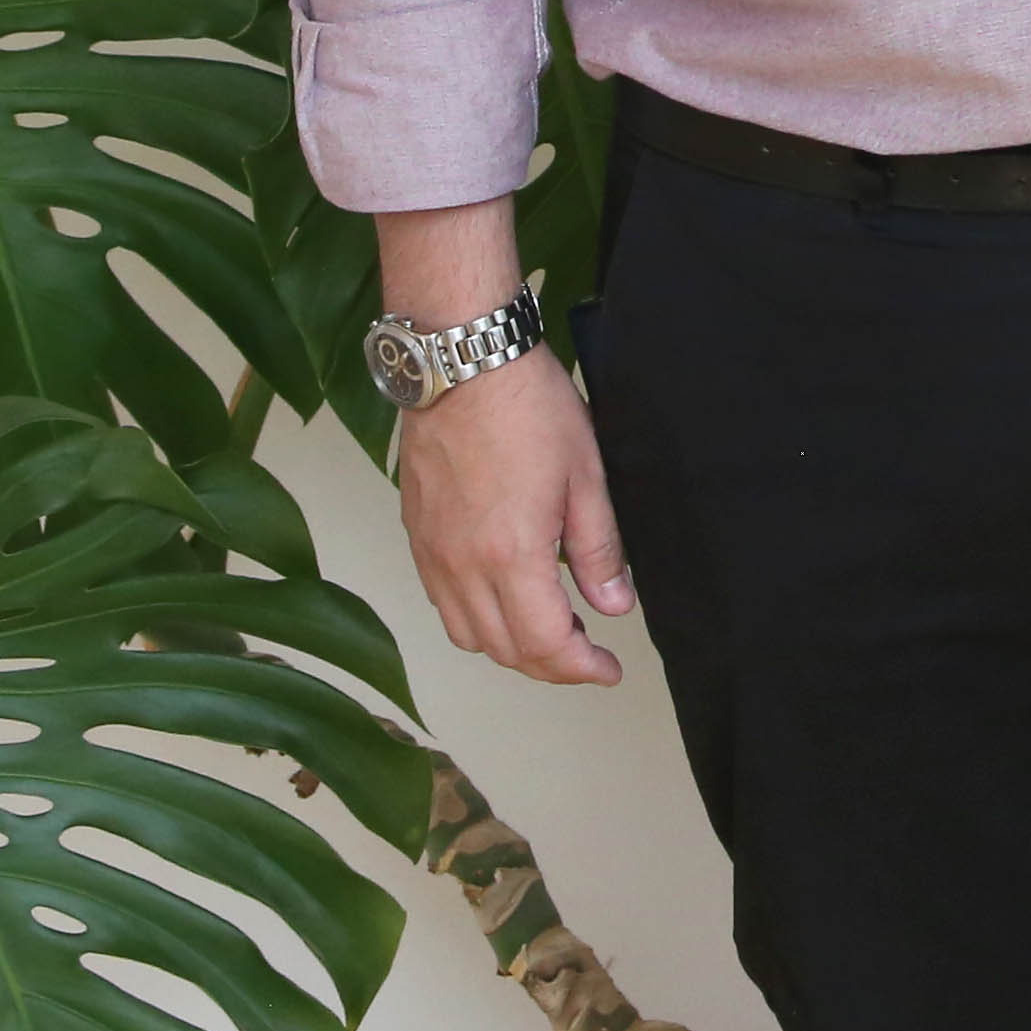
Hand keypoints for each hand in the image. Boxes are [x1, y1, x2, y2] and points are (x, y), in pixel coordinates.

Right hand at [396, 350, 634, 686]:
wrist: (462, 362)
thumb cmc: (527, 407)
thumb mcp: (586, 477)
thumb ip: (599, 550)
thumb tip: (614, 605)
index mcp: (511, 556)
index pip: (544, 645)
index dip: (580, 668)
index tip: (606, 668)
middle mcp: (462, 566)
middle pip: (503, 651)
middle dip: (549, 664)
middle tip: (586, 653)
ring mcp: (432, 553)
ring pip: (466, 635)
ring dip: (509, 646)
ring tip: (548, 627)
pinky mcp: (416, 534)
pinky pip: (441, 602)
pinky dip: (474, 618)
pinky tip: (504, 595)